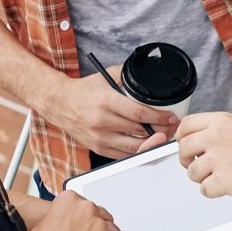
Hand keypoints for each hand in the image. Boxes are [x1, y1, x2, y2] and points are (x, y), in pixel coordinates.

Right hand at [51, 73, 177, 158]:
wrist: (59, 103)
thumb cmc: (83, 91)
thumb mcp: (105, 77)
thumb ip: (127, 76)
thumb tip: (149, 75)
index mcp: (106, 102)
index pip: (140, 113)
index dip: (160, 117)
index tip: (171, 118)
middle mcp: (102, 121)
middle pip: (140, 131)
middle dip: (161, 130)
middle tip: (172, 127)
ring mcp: (100, 137)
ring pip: (134, 146)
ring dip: (153, 143)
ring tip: (164, 136)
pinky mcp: (97, 148)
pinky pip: (123, 155)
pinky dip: (138, 151)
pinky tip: (147, 144)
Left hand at [176, 112, 231, 201]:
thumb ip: (221, 131)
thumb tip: (202, 138)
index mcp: (221, 122)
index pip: (186, 125)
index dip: (181, 138)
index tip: (185, 145)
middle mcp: (216, 137)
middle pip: (183, 149)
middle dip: (187, 161)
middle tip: (197, 165)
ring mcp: (218, 159)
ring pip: (192, 172)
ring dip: (203, 178)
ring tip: (221, 177)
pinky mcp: (222, 180)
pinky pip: (204, 190)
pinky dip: (214, 192)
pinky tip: (228, 186)